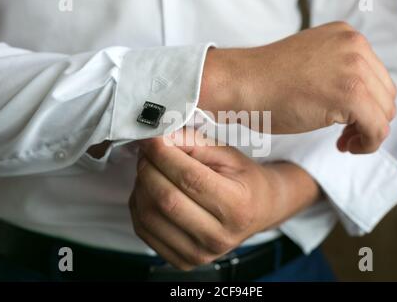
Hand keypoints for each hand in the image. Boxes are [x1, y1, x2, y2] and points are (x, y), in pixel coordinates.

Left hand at [129, 130, 318, 269]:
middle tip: (148, 151)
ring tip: (150, 169)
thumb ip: (195, 143)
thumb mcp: (228, 155)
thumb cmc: (243, 181)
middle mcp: (219, 236)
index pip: (190, 178)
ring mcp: (199, 254)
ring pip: (149, 216)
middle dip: (149, 168)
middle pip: (166, 199)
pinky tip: (148, 190)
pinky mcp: (182, 260)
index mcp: (237, 207)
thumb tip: (162, 136)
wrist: (258, 211)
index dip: (164, 155)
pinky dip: (138, 205)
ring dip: (141, 185)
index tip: (152, 138)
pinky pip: (144, 230)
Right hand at [199, 22, 396, 153]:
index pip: (376, 77)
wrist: (240, 83)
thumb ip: (337, 71)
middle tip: (345, 136)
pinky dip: (367, 144)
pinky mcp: (350, 94)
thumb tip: (359, 101)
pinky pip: (377, 128)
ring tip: (344, 142)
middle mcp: (355, 46)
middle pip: (385, 95)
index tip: (346, 122)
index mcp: (346, 36)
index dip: (366, 105)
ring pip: (384, 113)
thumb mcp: (310, 64)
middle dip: (368, 119)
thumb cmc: (265, 81)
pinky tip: (344, 146)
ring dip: (367, 132)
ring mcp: (354, 68)